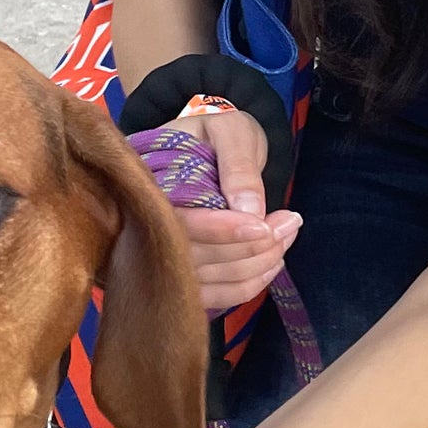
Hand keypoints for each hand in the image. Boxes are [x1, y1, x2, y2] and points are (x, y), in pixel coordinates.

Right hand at [122, 55, 301, 311]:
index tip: (262, 227)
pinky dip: (245, 287)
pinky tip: (273, 264)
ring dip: (254, 268)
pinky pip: (208, 297)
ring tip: (287, 235)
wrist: (205, 146)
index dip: (219, 230)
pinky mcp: (174, 276)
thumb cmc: (214, 133)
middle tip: (290, 224)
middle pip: (191, 260)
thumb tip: (251, 213)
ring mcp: (152, 258)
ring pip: (204, 284)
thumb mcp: (229, 130)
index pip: (177, 222)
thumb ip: (238, 163)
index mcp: (145, 185)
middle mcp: (138, 227)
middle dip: (247, 249)